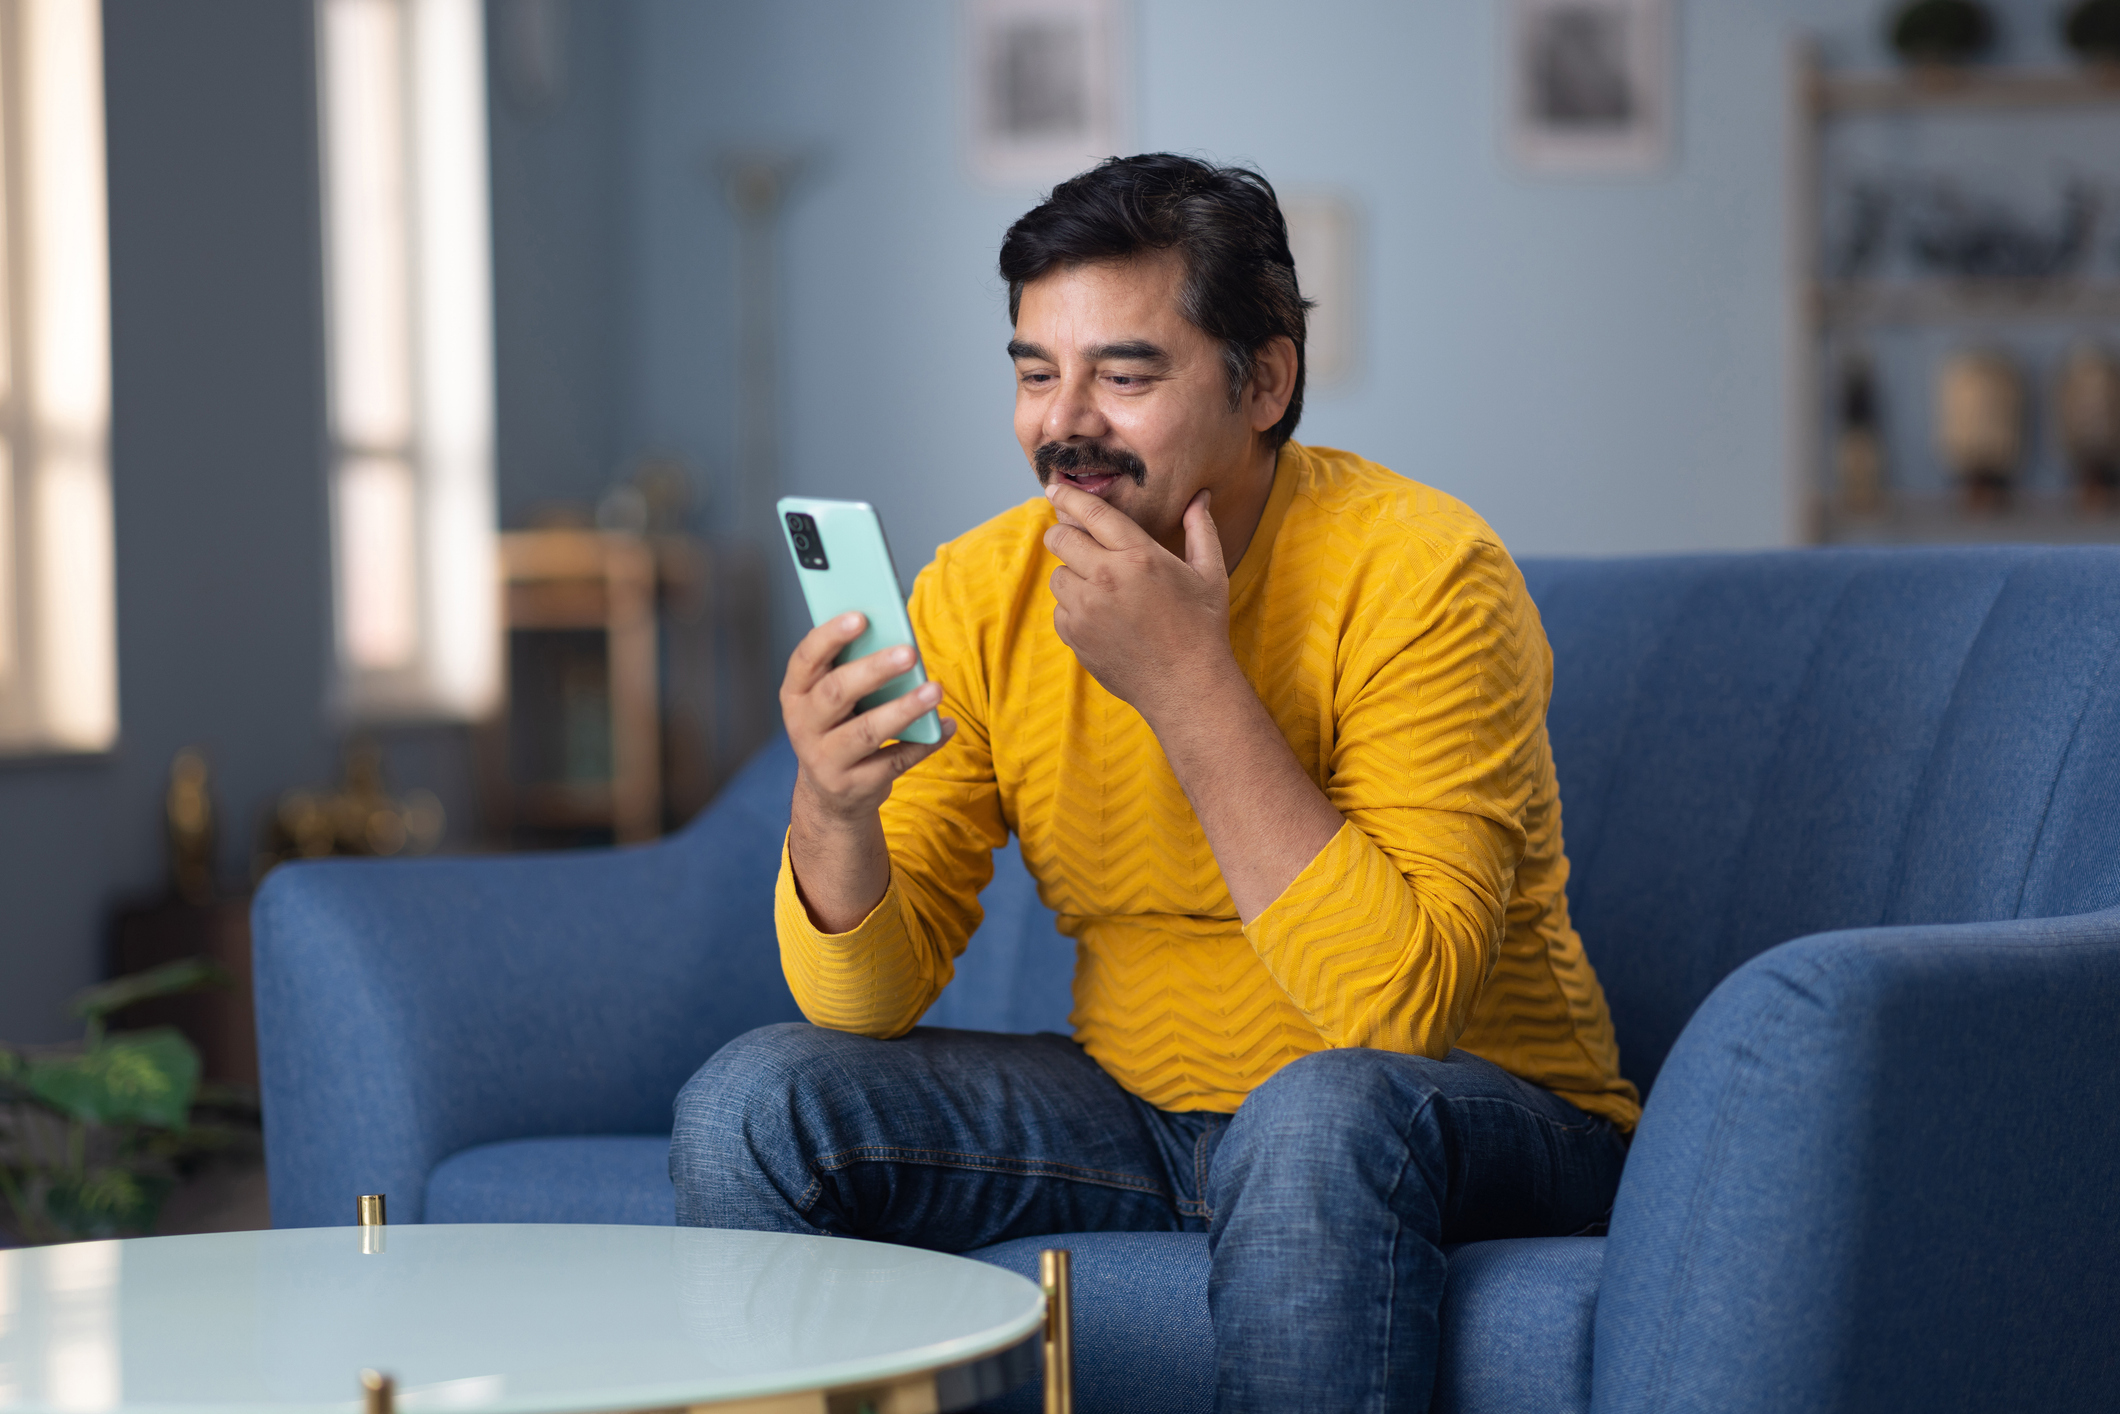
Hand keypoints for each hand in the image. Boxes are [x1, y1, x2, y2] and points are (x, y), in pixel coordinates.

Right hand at [780, 613, 954, 823]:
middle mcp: (803, 726)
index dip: (830, 636)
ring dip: (904, 709)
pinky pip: (894, 761)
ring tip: (935, 690)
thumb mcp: (831, 699)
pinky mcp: (854, 785)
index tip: (861, 617)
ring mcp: (826, 760)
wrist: (830, 794)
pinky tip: (945, 725)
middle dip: (874, 670)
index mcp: (796, 694)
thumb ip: (851, 669)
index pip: (806, 659)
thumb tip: (898, 638)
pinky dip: (923, 743)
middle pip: (837, 693)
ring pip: (867, 731)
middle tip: (909, 653)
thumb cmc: (838, 727)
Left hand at [1042, 482, 1236, 721]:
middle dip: (1062, 533)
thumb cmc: (1202, 627)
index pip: (1091, 513)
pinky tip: (1101, 617)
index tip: (1055, 488)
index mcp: (1139, 556)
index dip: (1068, 496)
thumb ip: (1201, 529)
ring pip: (1058, 575)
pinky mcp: (1076, 636)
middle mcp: (1106, 579)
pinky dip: (1073, 608)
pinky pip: (1059, 609)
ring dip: (1072, 574)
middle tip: (1074, 538)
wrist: (1186, 686)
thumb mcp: (1210, 573)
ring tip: (1101, 588)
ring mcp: (1086, 610)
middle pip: (1059, 538)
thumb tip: (1201, 496)